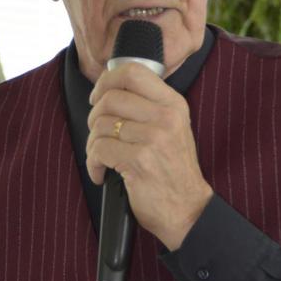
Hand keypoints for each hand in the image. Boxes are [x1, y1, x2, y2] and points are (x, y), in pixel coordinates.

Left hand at [87, 61, 212, 250]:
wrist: (187, 209)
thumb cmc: (173, 170)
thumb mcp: (172, 128)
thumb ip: (148, 105)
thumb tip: (109, 87)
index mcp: (173, 104)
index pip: (133, 71)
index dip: (107, 80)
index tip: (98, 96)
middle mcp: (165, 117)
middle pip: (110, 98)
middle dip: (94, 116)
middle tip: (98, 134)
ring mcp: (153, 138)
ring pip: (101, 125)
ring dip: (92, 143)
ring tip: (101, 157)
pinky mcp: (138, 160)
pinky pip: (99, 150)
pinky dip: (93, 163)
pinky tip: (101, 172)